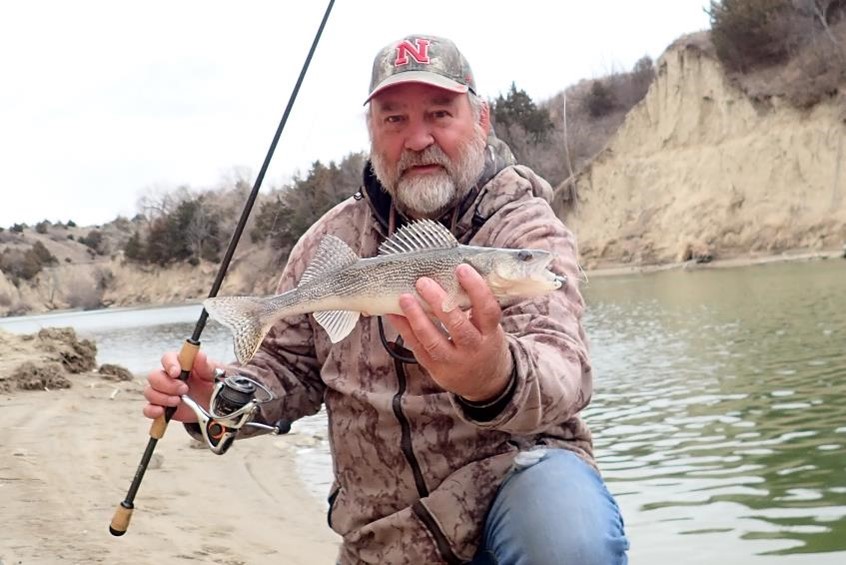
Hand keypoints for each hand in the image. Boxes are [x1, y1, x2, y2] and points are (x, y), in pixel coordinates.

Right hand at [142, 350, 217, 421]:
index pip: (167, 358)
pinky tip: (162, 412)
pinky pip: (148, 409)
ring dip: (162, 398)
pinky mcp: (162, 407)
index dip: (169, 364)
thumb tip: (199, 355)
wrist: (216, 405)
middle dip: (167, 384)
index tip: (176, 372)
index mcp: (180, 364)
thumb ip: (206, 365)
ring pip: (150, 392)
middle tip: (184, 390)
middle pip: (154, 376)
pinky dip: (152, 411)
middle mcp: (168, 377)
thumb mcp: (214, 373)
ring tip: (178, 401)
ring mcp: (163, 392)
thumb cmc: (212, 384)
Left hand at [386, 264, 512, 401]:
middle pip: (457, 326)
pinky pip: (417, 348)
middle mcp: (474, 348)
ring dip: (416, 317)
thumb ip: (474, 306)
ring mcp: (453, 361)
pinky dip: (404, 329)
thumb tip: (450, 271)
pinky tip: (393, 314)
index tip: (461, 269)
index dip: (476, 289)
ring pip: (432, 340)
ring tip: (404, 298)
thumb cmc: (484, 342)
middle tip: (423, 282)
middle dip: (439, 302)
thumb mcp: (488, 326)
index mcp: (490, 333)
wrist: (484, 382)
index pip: (487, 310)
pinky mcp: (435, 368)